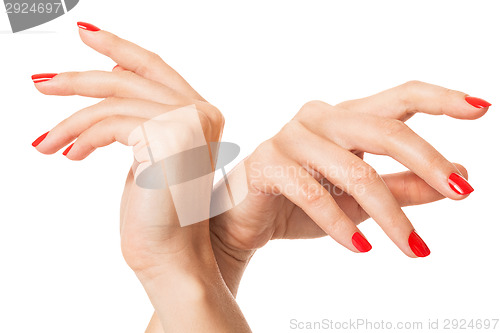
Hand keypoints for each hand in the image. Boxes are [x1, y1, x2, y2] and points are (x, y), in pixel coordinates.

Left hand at [32, 22, 249, 332]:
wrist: (172, 258)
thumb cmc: (158, 214)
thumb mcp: (146, 154)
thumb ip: (137, 116)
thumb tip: (106, 79)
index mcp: (202, 114)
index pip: (155, 68)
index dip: (120, 46)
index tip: (87, 35)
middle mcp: (202, 112)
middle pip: (130, 75)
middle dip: (79, 77)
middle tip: (40, 83)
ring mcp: (189, 121)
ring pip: (114, 98)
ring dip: (71, 120)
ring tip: (46, 142)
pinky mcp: (169, 135)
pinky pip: (110, 121)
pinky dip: (82, 136)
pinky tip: (69, 154)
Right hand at [210, 81, 489, 268]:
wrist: (242, 220)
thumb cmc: (300, 202)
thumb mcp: (360, 197)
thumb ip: (405, 186)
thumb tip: (459, 178)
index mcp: (344, 117)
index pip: (398, 98)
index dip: (440, 99)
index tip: (482, 109)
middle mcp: (319, 118)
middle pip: (384, 129)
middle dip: (428, 161)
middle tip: (462, 193)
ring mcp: (290, 137)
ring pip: (354, 170)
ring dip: (390, 214)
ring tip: (415, 249)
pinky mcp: (267, 164)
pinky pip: (312, 194)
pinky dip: (341, 226)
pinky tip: (362, 249)